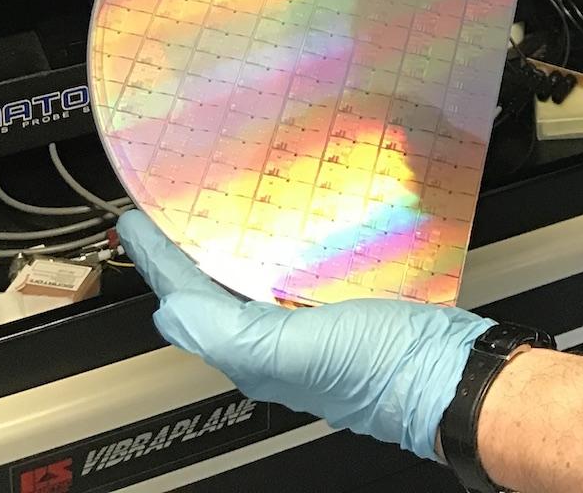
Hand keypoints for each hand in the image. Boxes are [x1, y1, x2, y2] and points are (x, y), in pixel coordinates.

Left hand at [115, 209, 488, 460]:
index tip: (134, 225)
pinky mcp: (344, 301)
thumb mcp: (291, 350)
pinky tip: (284, 222)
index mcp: (253, 352)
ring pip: (254, 276)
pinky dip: (279, 243)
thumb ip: (227, 332)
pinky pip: (297, 269)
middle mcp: (275, 338)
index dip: (158, 260)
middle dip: (188, 249)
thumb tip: (169, 312)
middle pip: (215, 287)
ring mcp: (309, 319)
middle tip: (168, 210)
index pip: (188, 299)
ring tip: (213, 208)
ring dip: (230, 243)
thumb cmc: (379, 369)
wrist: (448, 373)